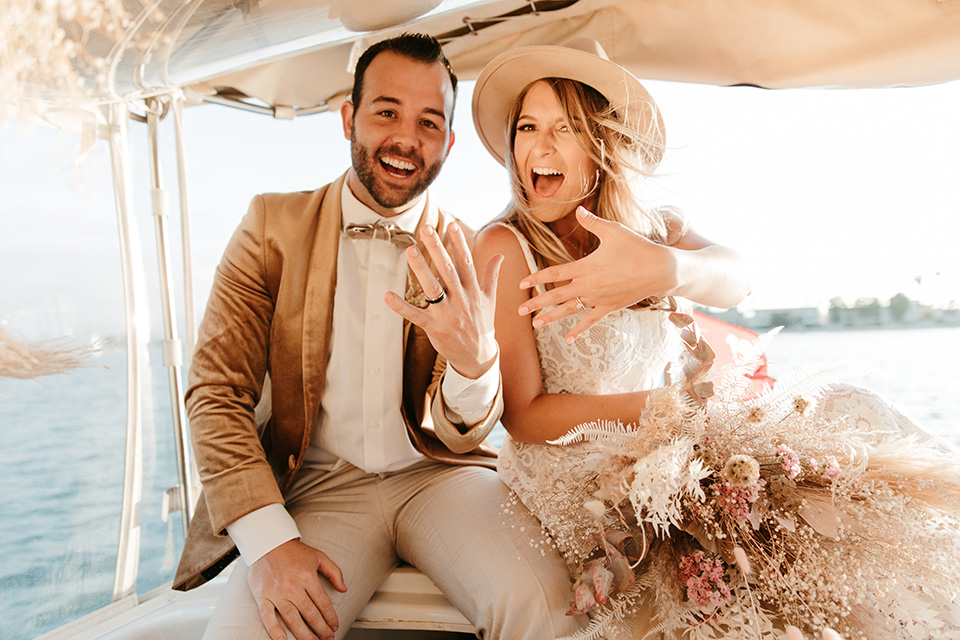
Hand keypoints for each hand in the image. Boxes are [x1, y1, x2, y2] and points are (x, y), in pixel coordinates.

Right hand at [247, 539, 346, 639]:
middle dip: (321, 630)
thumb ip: (334, 572)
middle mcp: (293, 587)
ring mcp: (277, 593)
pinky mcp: (262, 596)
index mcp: (308, 577)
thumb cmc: (294, 551)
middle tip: (328, 638)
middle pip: (310, 615)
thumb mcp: (319, 556)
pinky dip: (275, 630)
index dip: (331, 618)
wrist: (268, 543)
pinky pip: (268, 617)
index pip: (323, 604)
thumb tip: (343, 589)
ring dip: (304, 635)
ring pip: (293, 619)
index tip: (335, 626)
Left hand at [385, 222, 502, 379]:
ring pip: (432, 288)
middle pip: (448, 270)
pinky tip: (388, 295)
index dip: (459, 243)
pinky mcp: (434, 328)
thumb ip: (491, 276)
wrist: (478, 358)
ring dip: (421, 269)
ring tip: (410, 250)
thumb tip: (500, 256)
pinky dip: (401, 307)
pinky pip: (416, 315)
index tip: (452, 225)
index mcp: (473, 291)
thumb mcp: (490, 299)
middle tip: (426, 228)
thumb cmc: (482, 325)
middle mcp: (461, 299)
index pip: (466, 262)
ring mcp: (447, 314)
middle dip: (437, 248)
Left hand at [518, 206, 676, 342]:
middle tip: (519, 311)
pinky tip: (568, 339)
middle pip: (556, 295)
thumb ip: (592, 223)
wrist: (660, 270)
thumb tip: (579, 210)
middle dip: (536, 303)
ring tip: (535, 324)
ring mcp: (598, 299)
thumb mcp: (614, 231)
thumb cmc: (637, 247)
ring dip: (551, 317)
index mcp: (586, 267)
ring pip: (569, 310)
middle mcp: (589, 286)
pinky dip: (578, 330)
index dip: (537, 278)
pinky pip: (590, 321)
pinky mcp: (609, 307)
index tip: (521, 283)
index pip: (554, 273)